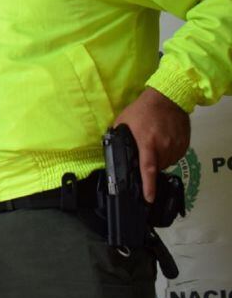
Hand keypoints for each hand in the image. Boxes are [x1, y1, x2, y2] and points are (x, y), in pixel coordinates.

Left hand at [113, 87, 190, 202]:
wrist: (167, 98)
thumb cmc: (141, 111)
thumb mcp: (123, 123)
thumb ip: (118, 138)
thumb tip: (113, 151)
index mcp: (147, 143)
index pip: (148, 169)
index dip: (148, 186)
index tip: (149, 198)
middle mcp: (163, 147)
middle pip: (156, 168)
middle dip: (148, 166)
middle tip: (143, 153)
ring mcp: (176, 146)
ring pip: (166, 163)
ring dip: (158, 160)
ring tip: (152, 145)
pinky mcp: (184, 144)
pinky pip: (175, 157)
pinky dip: (168, 154)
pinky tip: (162, 143)